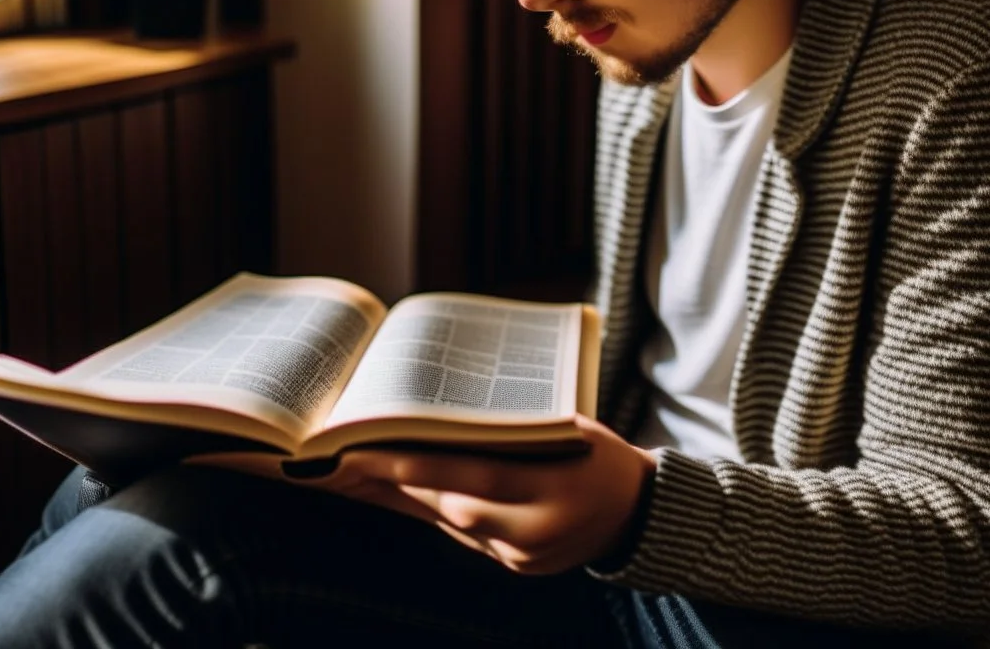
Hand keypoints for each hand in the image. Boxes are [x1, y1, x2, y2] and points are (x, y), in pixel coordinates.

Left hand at [310, 414, 653, 574]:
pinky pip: (469, 539)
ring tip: (363, 478)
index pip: (476, 476)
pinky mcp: (520, 569)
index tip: (372, 453)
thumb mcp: (566, 429)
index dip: (421, 467)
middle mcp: (536, 530)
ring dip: (409, 500)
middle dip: (399, 485)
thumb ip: (512, 432)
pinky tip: (406, 496)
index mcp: (552, 487)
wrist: (639, 513)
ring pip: (455, 526)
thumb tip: (441, 422)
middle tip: (350, 462)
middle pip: (455, 508)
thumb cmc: (598, 454)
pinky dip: (438, 515)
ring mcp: (526, 557)